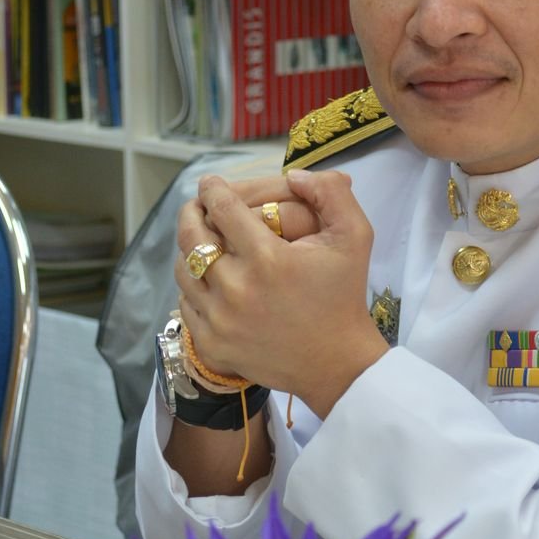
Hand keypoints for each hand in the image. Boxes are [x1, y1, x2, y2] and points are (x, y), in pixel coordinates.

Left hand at [175, 169, 388, 417]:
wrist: (337, 363)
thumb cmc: (345, 296)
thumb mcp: (355, 237)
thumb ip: (331, 194)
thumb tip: (294, 174)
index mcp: (268, 259)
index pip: (222, 209)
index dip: (213, 189)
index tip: (211, 183)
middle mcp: (236, 289)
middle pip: (192, 236)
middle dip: (191, 213)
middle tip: (197, 206)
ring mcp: (220, 320)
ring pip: (183, 270)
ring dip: (188, 250)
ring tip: (200, 241)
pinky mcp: (212, 345)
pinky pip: (186, 304)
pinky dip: (193, 287)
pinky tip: (207, 278)